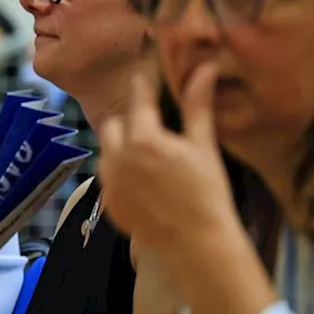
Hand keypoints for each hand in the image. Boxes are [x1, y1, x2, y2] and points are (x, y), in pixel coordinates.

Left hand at [98, 64, 243, 255]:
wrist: (197, 243)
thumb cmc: (206, 193)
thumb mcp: (203, 147)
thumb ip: (198, 106)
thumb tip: (203, 69)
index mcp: (142, 138)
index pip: (137, 101)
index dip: (141, 87)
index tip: (142, 76)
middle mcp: (117, 157)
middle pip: (114, 126)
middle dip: (129, 123)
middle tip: (152, 128)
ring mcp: (108, 181)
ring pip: (107, 151)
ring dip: (121, 148)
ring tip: (147, 158)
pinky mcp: (107, 202)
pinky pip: (108, 177)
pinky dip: (120, 173)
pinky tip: (143, 182)